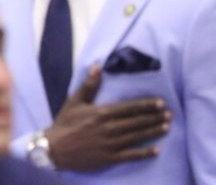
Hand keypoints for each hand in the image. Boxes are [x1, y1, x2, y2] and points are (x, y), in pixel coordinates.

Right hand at [45, 66, 168, 170]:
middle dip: (154, 117)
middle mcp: (109, 128)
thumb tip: (97, 67)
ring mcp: (110, 144)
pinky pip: (131, 155)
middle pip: (136, 122)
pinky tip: (156, 150)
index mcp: (101, 113)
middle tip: (169, 114)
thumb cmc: (65, 123)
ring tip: (166, 127)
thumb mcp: (74, 101)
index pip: (129, 108)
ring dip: (152, 131)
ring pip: (136, 136)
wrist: (55, 148)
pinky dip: (144, 153)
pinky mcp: (110, 157)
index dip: (146, 105)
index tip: (160, 103)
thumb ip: (89, 85)